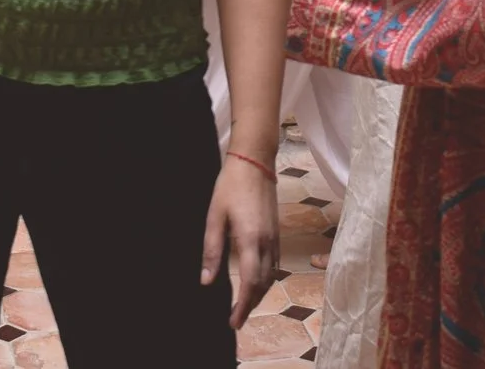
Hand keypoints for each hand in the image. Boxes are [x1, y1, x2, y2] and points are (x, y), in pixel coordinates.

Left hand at [202, 151, 280, 327]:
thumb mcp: (214, 217)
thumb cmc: (230, 187)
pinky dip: (267, 279)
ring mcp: (275, 237)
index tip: (234, 322)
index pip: (250, 283)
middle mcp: (267, 243)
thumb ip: (212, 250)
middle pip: (264, 284)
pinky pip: (275, 264)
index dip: (243, 306)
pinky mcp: (277, 232)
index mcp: (250, 240)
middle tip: (237, 319)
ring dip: (260, 293)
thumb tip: (206, 281)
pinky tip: (256, 281)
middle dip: (252, 305)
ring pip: (272, 275)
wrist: (255, 162)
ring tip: (245, 305)